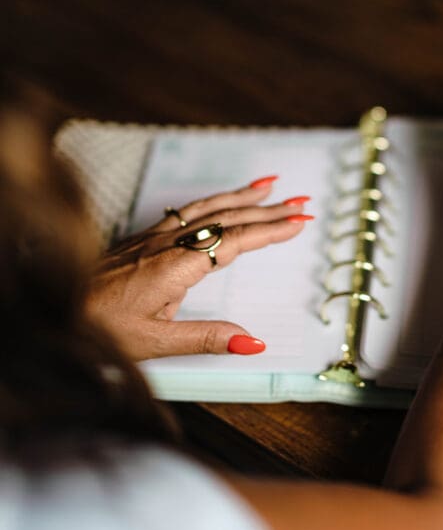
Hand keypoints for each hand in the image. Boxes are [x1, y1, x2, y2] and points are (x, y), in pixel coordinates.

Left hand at [85, 179, 311, 360]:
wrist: (53, 307)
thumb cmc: (98, 328)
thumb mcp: (156, 343)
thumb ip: (208, 338)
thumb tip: (254, 341)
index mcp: (176, 266)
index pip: (235, 240)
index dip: (271, 229)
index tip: (300, 221)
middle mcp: (167, 243)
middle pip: (227, 217)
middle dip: (268, 208)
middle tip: (302, 201)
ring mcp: (152, 236)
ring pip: (206, 207)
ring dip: (241, 195)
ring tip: (269, 186)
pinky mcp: (140, 238)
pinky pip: (187, 210)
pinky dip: (212, 200)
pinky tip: (219, 201)